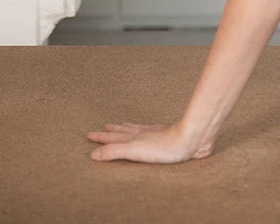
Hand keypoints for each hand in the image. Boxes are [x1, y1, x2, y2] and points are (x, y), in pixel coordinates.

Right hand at [87, 121, 212, 163]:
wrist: (190, 138)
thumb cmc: (163, 147)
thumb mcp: (134, 151)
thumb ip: (114, 151)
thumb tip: (93, 154)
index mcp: (133, 138)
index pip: (113, 137)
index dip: (101, 137)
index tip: (90, 134)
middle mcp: (142, 133)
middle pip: (122, 131)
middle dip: (111, 131)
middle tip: (102, 127)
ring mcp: (154, 133)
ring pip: (135, 129)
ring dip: (125, 128)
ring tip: (120, 125)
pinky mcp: (166, 136)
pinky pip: (148, 130)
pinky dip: (142, 130)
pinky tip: (147, 130)